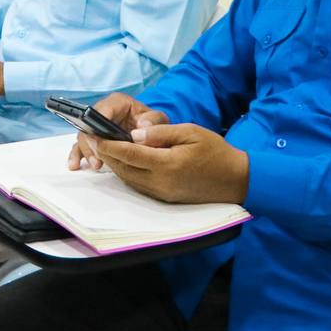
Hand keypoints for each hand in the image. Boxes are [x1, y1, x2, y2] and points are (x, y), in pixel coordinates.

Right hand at [67, 93, 168, 170]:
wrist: (150, 131)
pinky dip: (78, 156)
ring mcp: (96, 127)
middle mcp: (103, 112)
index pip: (105, 108)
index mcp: (117, 103)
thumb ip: (153, 120)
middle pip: (90, 124)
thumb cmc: (152, 122)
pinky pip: (81, 146)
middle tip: (99, 156)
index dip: (99, 119)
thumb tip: (142, 127)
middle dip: (93, 141)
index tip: (99, 133)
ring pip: (85, 137)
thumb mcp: (157, 119)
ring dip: (87, 151)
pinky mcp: (94, 140)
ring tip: (96, 165)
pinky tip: (76, 165)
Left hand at [89, 123, 249, 204]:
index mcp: (167, 164)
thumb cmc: (215, 151)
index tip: (94, 135)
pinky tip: (124, 163)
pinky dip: (128, 173)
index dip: (109, 145)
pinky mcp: (165, 198)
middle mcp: (161, 182)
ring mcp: (162, 193)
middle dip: (107, 155)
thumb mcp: (190, 132)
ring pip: (129, 179)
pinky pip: (139, 186)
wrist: (236, 179)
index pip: (129, 154)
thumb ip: (160, 133)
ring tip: (105, 150)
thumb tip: (134, 134)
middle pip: (125, 169)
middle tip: (94, 140)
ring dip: (115, 165)